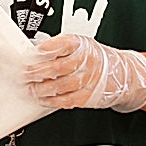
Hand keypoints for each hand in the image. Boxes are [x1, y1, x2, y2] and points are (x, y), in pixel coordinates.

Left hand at [25, 35, 145, 111]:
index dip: (46, 49)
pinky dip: (52, 101)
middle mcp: (88, 61)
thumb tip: (34, 54)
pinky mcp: (88, 96)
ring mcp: (89, 80)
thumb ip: (60, 48)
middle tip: (24, 74)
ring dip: (41, 89)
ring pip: (60, 86)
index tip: (32, 53)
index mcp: (83, 45)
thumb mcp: (81, 45)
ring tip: (30, 89)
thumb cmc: (95, 58)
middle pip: (58, 67)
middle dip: (36, 72)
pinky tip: (43, 99)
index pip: (63, 44)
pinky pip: (67, 100)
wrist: (121, 73)